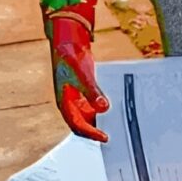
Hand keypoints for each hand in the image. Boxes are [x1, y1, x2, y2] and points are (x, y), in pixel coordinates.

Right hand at [48, 12, 108, 142]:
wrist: (68, 43)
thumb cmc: (70, 57)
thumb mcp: (82, 73)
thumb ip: (92, 91)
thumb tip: (104, 107)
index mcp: (64, 102)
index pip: (76, 124)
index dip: (90, 133)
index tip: (104, 137)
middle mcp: (70, 104)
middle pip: (83, 126)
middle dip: (96, 132)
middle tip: (114, 137)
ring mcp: (77, 100)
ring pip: (89, 119)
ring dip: (101, 123)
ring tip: (118, 126)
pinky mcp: (85, 95)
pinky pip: (95, 109)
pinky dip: (104, 112)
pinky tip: (116, 111)